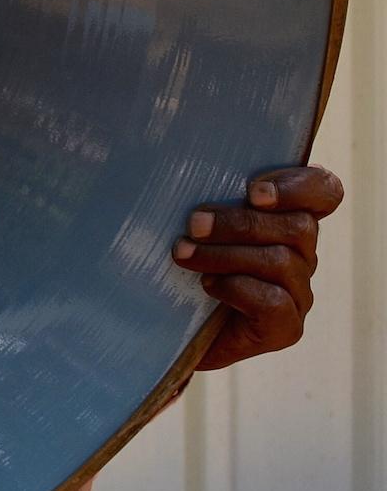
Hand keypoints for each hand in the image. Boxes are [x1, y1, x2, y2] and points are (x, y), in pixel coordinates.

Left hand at [171, 166, 343, 370]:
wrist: (166, 330)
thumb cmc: (178, 263)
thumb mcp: (193, 223)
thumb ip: (208, 195)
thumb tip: (182, 160)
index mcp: (287, 220)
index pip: (325, 191)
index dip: (299, 186)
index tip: (254, 192)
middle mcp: (302, 255)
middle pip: (298, 226)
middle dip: (240, 222)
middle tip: (194, 225)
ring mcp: (298, 293)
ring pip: (281, 261)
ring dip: (225, 254)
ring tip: (183, 254)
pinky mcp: (286, 327)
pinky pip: (274, 300)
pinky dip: (236, 288)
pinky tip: (208, 286)